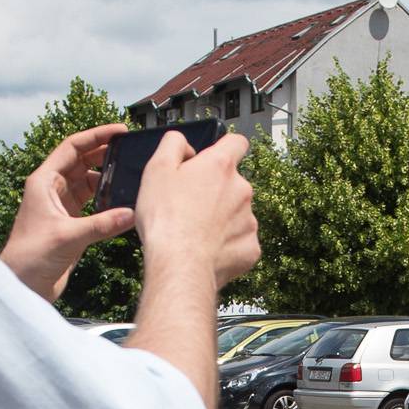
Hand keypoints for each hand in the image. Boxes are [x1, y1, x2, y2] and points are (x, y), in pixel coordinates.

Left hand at [0, 122, 134, 302]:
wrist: (24, 284)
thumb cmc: (31, 256)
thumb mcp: (69, 237)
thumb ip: (102, 225)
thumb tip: (131, 213)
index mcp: (44, 181)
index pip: (72, 147)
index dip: (96, 136)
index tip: (119, 131)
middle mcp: (52, 189)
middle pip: (82, 161)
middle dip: (105, 154)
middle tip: (130, 150)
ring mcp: (62, 206)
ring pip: (88, 182)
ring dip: (107, 178)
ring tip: (129, 175)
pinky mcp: (70, 223)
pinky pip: (93, 203)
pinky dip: (107, 200)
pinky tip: (121, 202)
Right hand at [134, 129, 259, 291]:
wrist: (180, 265)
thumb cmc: (166, 219)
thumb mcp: (156, 168)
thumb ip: (173, 144)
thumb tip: (184, 144)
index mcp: (220, 166)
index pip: (237, 143)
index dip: (226, 147)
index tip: (214, 158)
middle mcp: (242, 190)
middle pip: (233, 182)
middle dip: (216, 190)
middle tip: (191, 205)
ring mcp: (250, 220)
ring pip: (237, 213)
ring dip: (222, 218)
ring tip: (197, 231)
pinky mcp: (251, 248)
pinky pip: (241, 241)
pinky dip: (227, 244)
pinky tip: (208, 249)